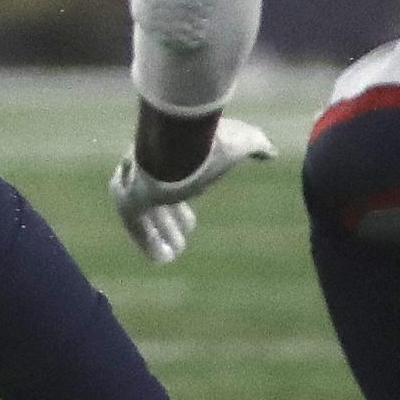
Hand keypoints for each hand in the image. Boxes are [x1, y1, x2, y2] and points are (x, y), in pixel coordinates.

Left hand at [109, 117, 276, 264]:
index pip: (173, 184)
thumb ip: (255, 145)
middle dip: (169, 223)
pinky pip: (136, 227)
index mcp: (172, 157)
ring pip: (147, 216)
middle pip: (157, 203)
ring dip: (160, 235)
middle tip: (182, 243)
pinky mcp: (128, 201)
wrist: (178, 143)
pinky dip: (147, 242)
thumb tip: (271, 151)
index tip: (190, 224)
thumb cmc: (211, 141)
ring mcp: (136, 185)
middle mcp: (149, 170)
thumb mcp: (242, 140)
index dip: (180, 208)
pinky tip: (163, 259)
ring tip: (176, 252)